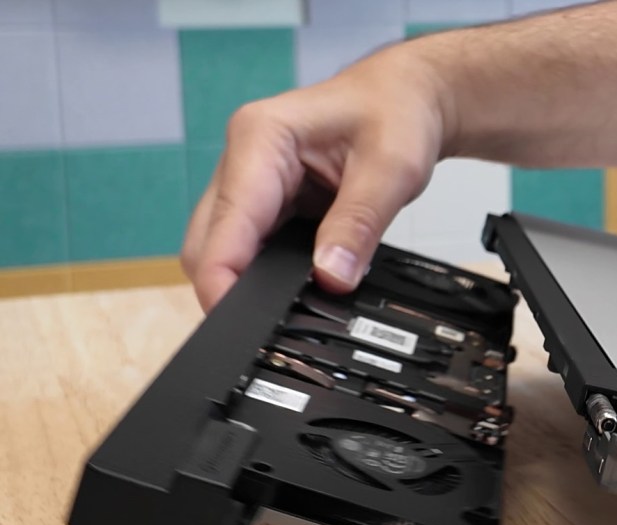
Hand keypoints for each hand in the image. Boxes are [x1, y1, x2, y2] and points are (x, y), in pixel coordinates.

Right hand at [181, 43, 451, 311]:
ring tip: (287, 312)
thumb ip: (359, 225)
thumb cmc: (395, 113)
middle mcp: (242, 159)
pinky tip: (294, 291)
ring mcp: (250, 182)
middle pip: (208, 244)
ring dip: (249, 282)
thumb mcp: (392, 169)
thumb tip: (331, 279)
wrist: (405, 97)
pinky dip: (267, 274)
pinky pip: (251, 248)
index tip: (237, 323)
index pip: (225, 224)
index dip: (223, 280)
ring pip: (224, 250)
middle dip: (230, 289)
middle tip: (268, 332)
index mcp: (260, 137)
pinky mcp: (265, 202)